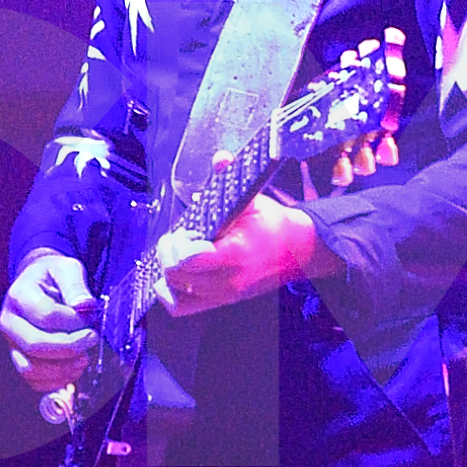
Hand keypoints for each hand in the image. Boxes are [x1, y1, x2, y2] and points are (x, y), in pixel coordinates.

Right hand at [0, 251, 97, 391]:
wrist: (39, 283)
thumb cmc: (53, 276)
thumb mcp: (67, 269)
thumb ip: (76, 285)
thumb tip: (85, 307)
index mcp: (18, 295)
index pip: (45, 314)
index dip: (72, 320)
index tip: (90, 316)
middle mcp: (9, 321)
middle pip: (35, 344)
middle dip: (69, 347)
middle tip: (92, 338)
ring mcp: (12, 343)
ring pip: (31, 368)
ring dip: (63, 369)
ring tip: (84, 358)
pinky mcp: (20, 359)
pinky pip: (33, 381)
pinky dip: (56, 382)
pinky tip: (74, 369)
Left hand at [153, 190, 338, 317]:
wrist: (296, 252)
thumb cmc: (272, 225)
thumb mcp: (253, 199)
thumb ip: (230, 180)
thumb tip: (220, 158)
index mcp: (235, 254)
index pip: (189, 259)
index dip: (178, 244)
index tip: (184, 229)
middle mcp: (227, 280)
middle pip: (176, 274)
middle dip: (170, 252)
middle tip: (178, 236)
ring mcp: (223, 295)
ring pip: (174, 290)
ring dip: (170, 268)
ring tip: (181, 252)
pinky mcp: (220, 301)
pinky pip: (180, 307)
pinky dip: (170, 292)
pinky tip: (176, 273)